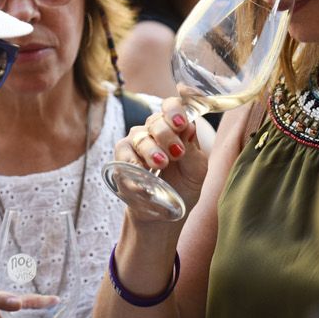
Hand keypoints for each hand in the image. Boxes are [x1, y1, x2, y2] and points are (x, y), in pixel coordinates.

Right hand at [113, 98, 208, 216]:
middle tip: (177, 153)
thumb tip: (189, 126)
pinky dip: (134, 165)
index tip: (180, 123)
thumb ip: (193, 149)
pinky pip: (124, 155)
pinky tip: (144, 175)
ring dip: (151, 150)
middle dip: (166, 135)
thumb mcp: (196, 170)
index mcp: (175, 127)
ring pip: (140, 137)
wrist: (165, 211)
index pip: (172, 106)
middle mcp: (154, 130)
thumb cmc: (183, 185)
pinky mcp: (123, 159)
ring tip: (161, 164)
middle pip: (156, 121)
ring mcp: (136, 143)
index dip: (174, 110)